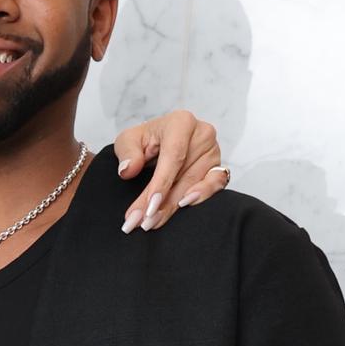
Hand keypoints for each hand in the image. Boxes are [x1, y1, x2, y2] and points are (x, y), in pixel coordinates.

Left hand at [111, 109, 229, 231]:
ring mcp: (213, 151)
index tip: (149, 206)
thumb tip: (128, 169)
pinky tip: (185, 207)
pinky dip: (202, 197)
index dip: (162, 183)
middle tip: (143, 223)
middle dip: (163, 203)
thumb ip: (126, 152)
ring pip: (195, 184)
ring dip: (174, 207)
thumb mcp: (128, 140)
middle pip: (184, 174)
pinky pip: (216, 184)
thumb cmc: (145, 140)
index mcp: (181, 122)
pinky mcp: (218, 166)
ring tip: (153, 222)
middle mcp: (202, 133)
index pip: (174, 155)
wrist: (160, 142)